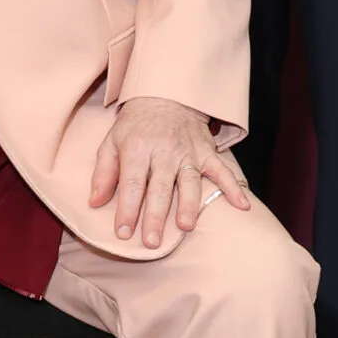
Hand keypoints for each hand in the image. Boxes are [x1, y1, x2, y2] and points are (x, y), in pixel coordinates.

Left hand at [88, 97, 250, 244]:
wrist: (166, 94)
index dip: (127, 209)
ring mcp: (188, 152)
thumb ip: (103, 173)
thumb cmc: (135, 126)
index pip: (132, 183)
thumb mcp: (111, 142)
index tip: (123, 233)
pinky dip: (234, 187)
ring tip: (186, 227)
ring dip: (189, 205)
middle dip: (156, 216)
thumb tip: (94, 202)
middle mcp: (164, 151)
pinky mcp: (207, 152)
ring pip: (190, 182)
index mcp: (137, 148)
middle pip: (160, 188)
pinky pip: (223, 171)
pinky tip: (242, 206)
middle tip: (152, 242)